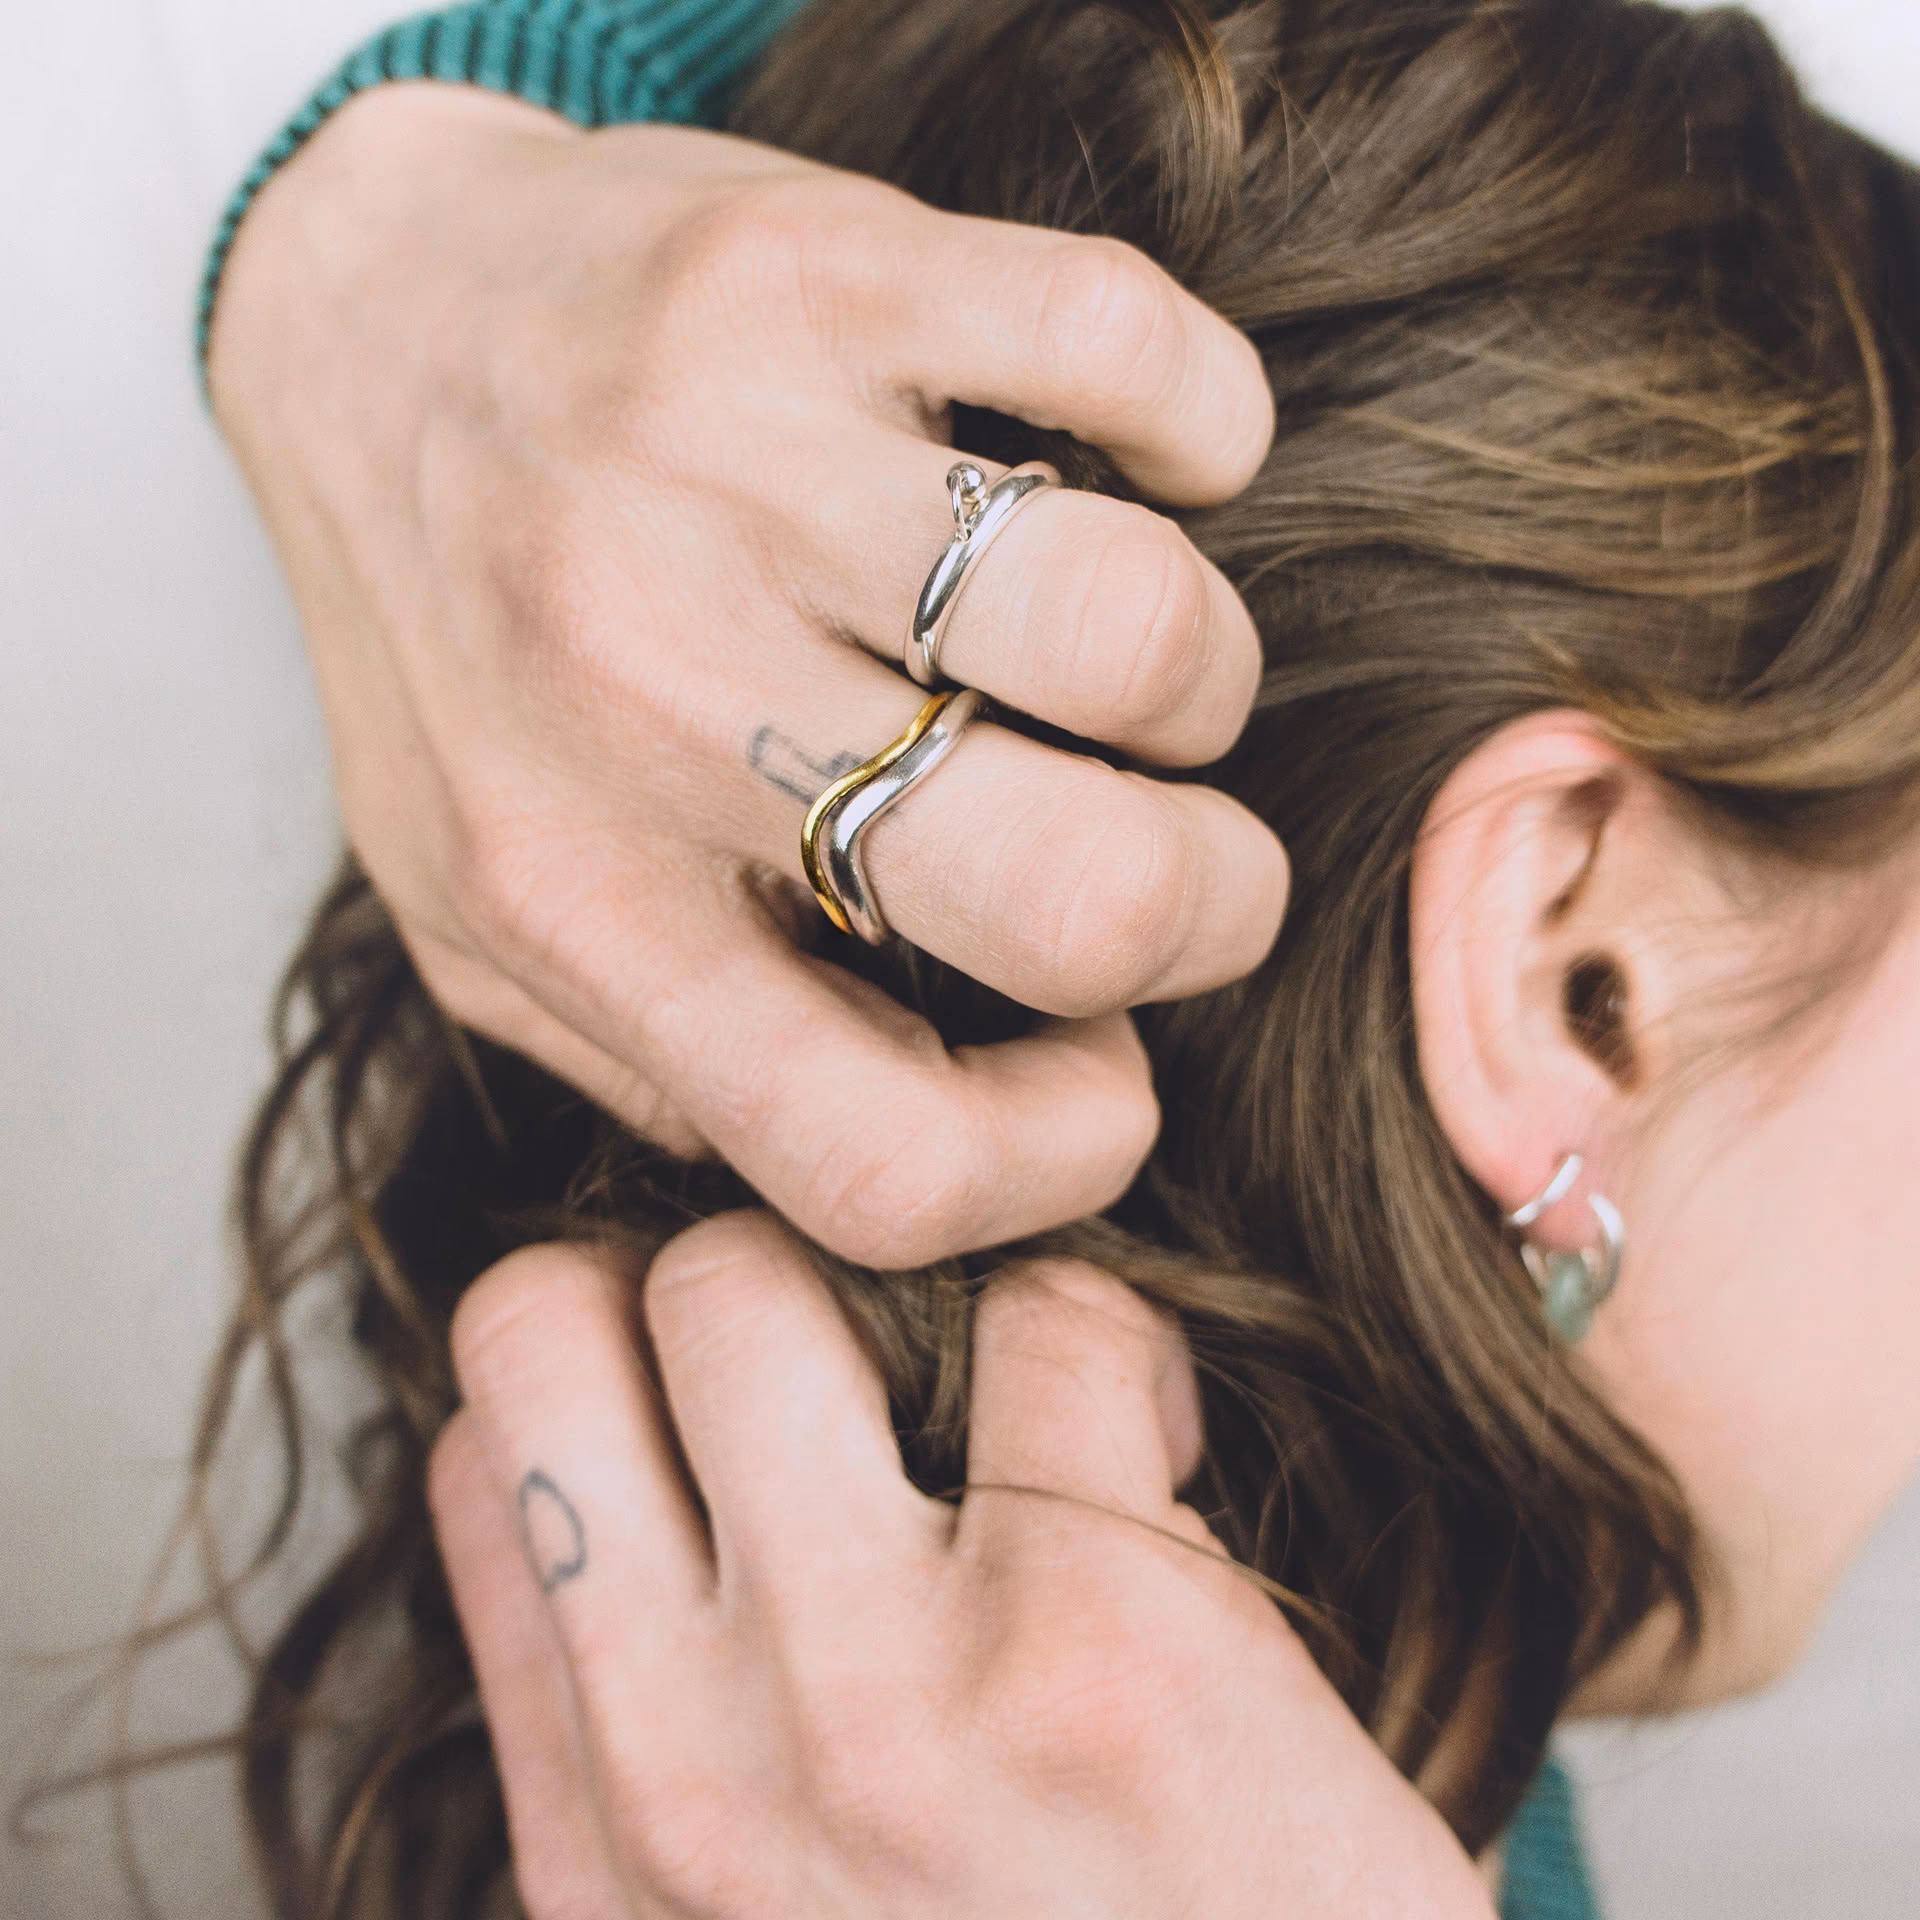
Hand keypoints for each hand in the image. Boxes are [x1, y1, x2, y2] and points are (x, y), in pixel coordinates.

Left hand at [208, 84, 1287, 1269]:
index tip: (1094, 1061)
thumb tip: (932, 1134)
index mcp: (579, 899)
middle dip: (1211, 904)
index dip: (1064, 1154)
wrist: (352, 315)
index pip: (886, 1157)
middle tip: (1159, 845)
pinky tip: (1125, 466)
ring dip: (1199, 674)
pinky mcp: (815, 264)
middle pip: (1087, 895)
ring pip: (1140, 628)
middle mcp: (650, 691)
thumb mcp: (485, 914)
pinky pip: (1138, 350)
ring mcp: (730, 466)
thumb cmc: (452, 649)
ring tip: (1111, 657)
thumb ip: (671, 1056)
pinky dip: (1199, 426)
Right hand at [429, 1217, 1497, 1918]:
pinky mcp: (1102, 1648)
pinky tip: (1158, 1462)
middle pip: (548, 1310)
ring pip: (758, 1275)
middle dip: (702, 1283)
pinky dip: (1115, 1354)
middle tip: (847, 1347)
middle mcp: (695, 1773)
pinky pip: (1059, 1323)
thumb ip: (618, 1722)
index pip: (480, 1454)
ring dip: (888, 1283)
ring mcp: (883, 1705)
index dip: (602, 1358)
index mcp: (606, 1839)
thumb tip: (542, 1463)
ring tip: (993, 1395)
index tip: (724, 1379)